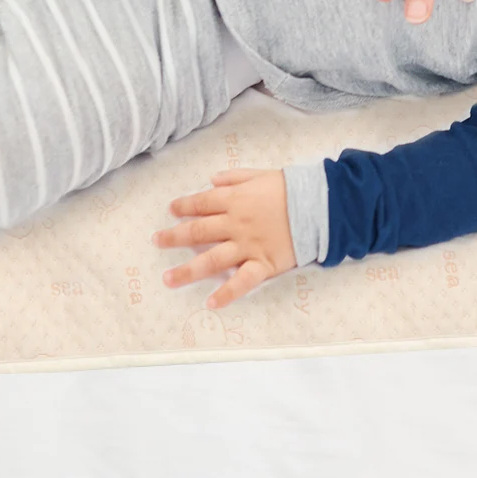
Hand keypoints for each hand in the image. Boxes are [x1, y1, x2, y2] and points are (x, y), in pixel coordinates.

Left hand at [154, 169, 295, 308]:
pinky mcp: (263, 264)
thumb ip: (234, 177)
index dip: (184, 206)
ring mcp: (248, 246)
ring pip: (212, 260)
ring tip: (168, 279)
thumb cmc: (291, 188)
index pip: (202, 203)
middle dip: (174, 237)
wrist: (319, 205)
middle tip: (157, 241)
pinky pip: (242, 282)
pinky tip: (210, 303)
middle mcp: (236, 224)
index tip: (171, 210)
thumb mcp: (261, 174)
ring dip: (187, 270)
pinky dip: (226, 293)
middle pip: (198, 232)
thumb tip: (211, 180)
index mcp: (235, 200)